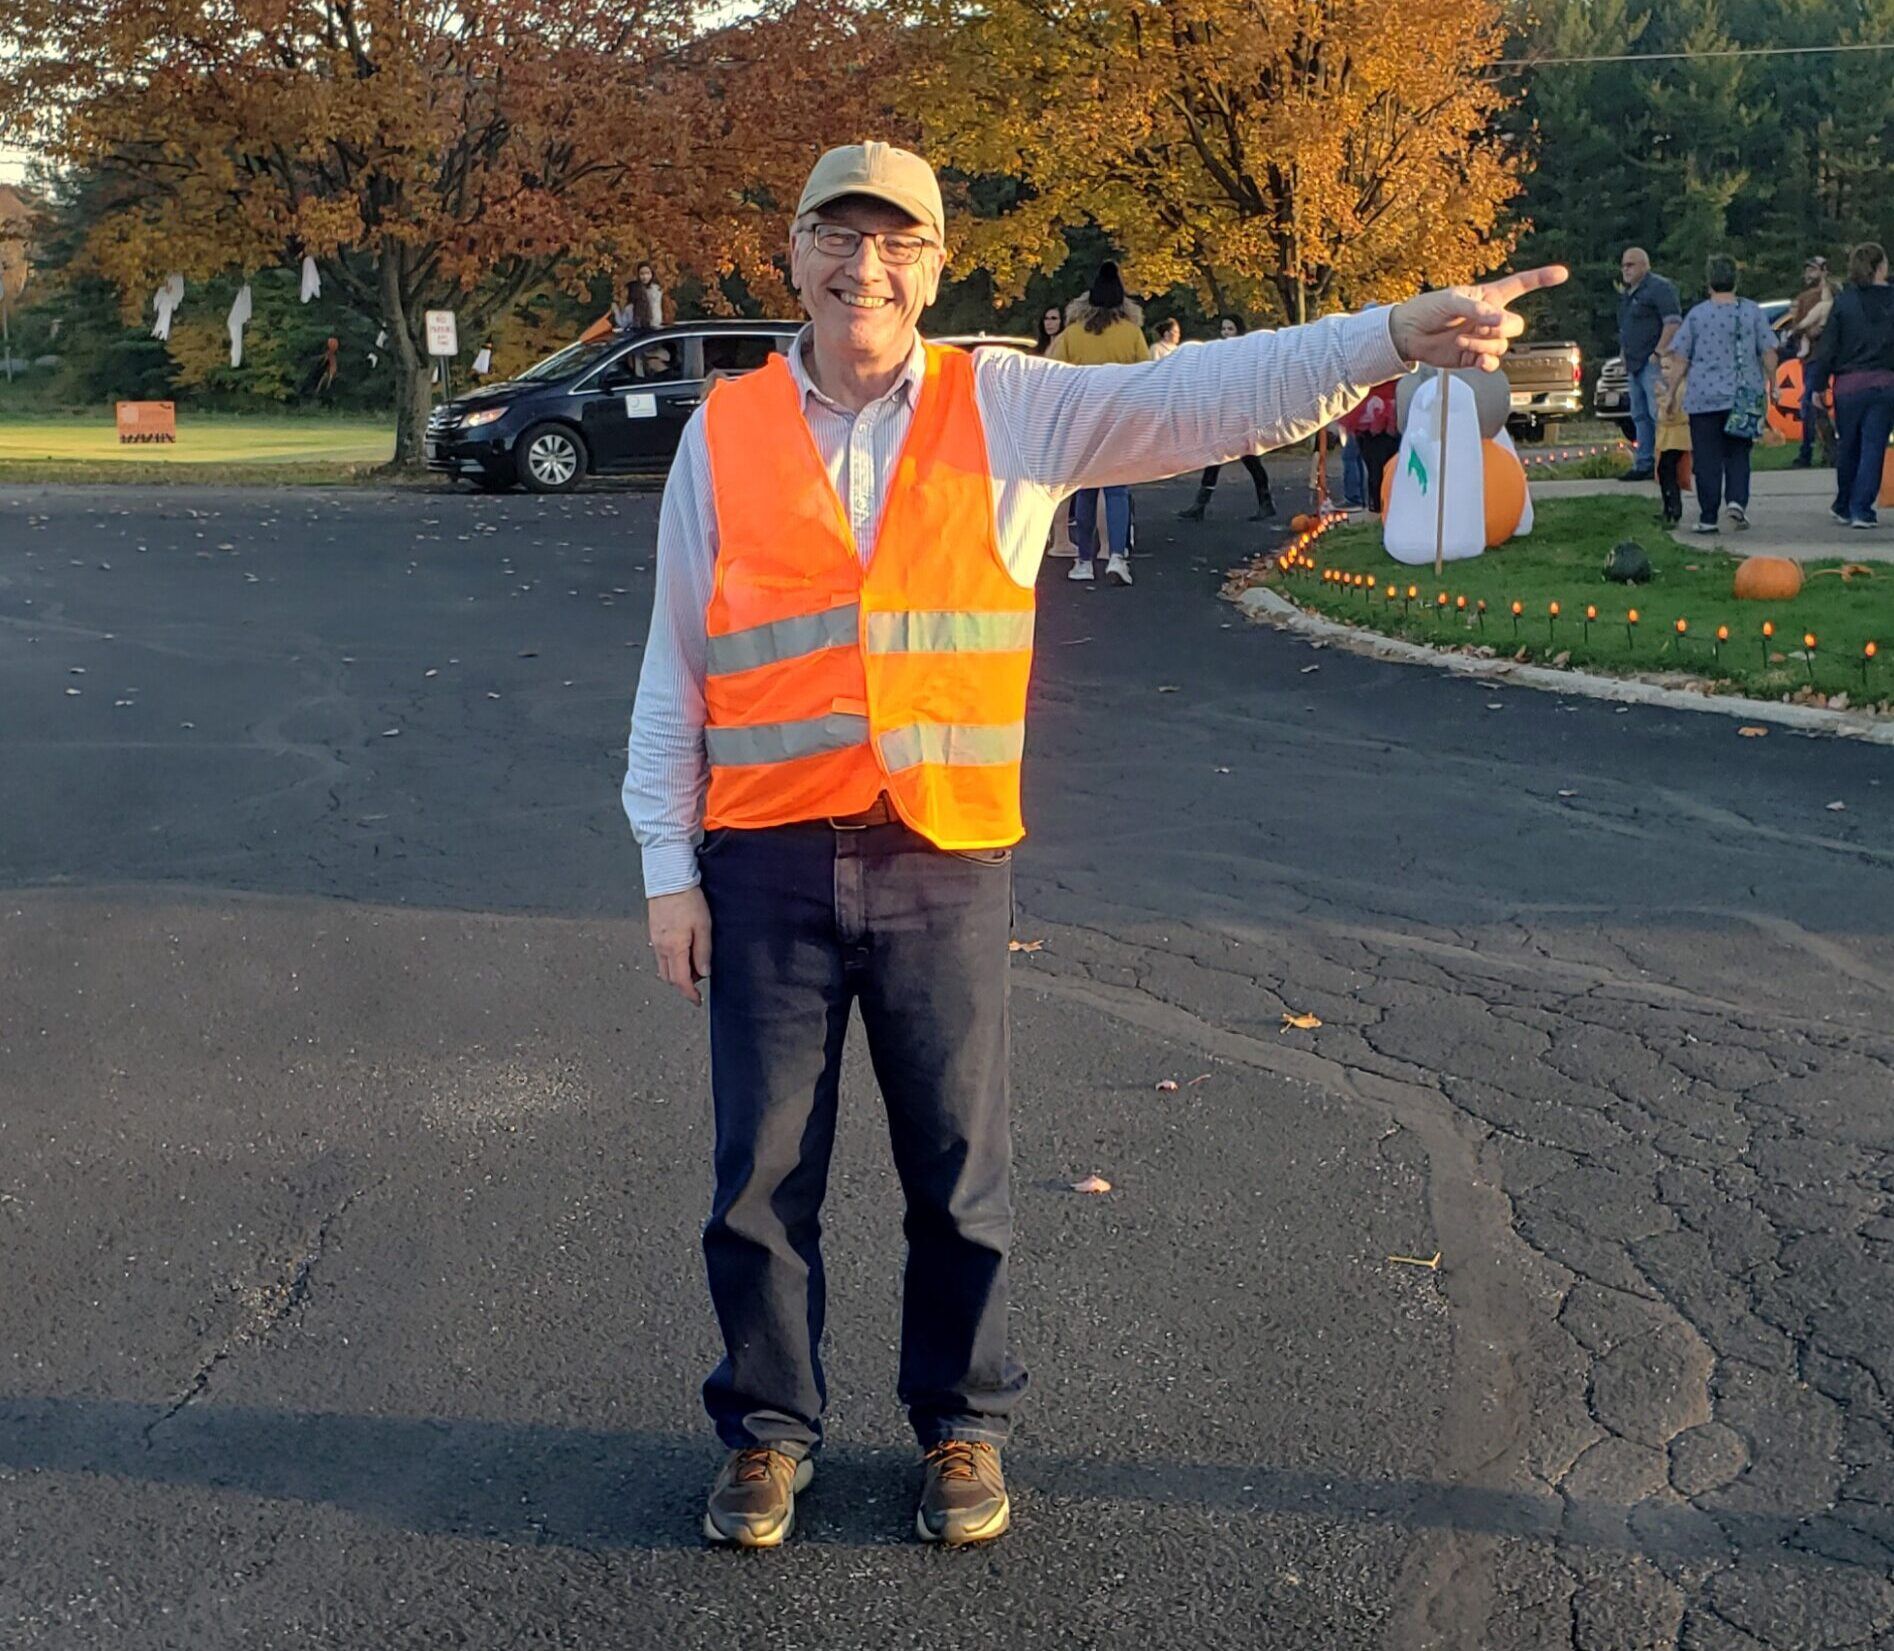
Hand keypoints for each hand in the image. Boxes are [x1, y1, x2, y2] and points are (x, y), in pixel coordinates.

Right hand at [648, 887, 711, 1006]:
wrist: (668, 878)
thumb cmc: (688, 900)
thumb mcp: (703, 926)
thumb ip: (703, 952)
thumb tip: (704, 974)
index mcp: (674, 948)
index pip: (680, 980)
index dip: (689, 994)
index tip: (697, 1001)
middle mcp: (661, 948)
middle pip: (669, 977)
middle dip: (683, 983)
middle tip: (700, 977)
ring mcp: (655, 940)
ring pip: (663, 967)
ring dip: (677, 972)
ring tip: (693, 961)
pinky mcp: (653, 932)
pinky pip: (660, 955)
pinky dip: (671, 960)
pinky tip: (683, 949)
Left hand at [1389, 267, 1569, 371]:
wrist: (1408, 334)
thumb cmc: (1427, 309)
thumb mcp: (1450, 301)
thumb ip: (1476, 308)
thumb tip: (1498, 319)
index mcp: (1488, 297)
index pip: (1520, 285)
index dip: (1542, 279)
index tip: (1562, 274)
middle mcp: (1490, 317)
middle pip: (1516, 324)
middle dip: (1504, 327)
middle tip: (1484, 326)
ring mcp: (1482, 338)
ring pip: (1502, 344)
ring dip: (1484, 344)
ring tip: (1461, 339)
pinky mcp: (1473, 356)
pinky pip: (1492, 362)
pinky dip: (1487, 362)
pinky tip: (1478, 359)